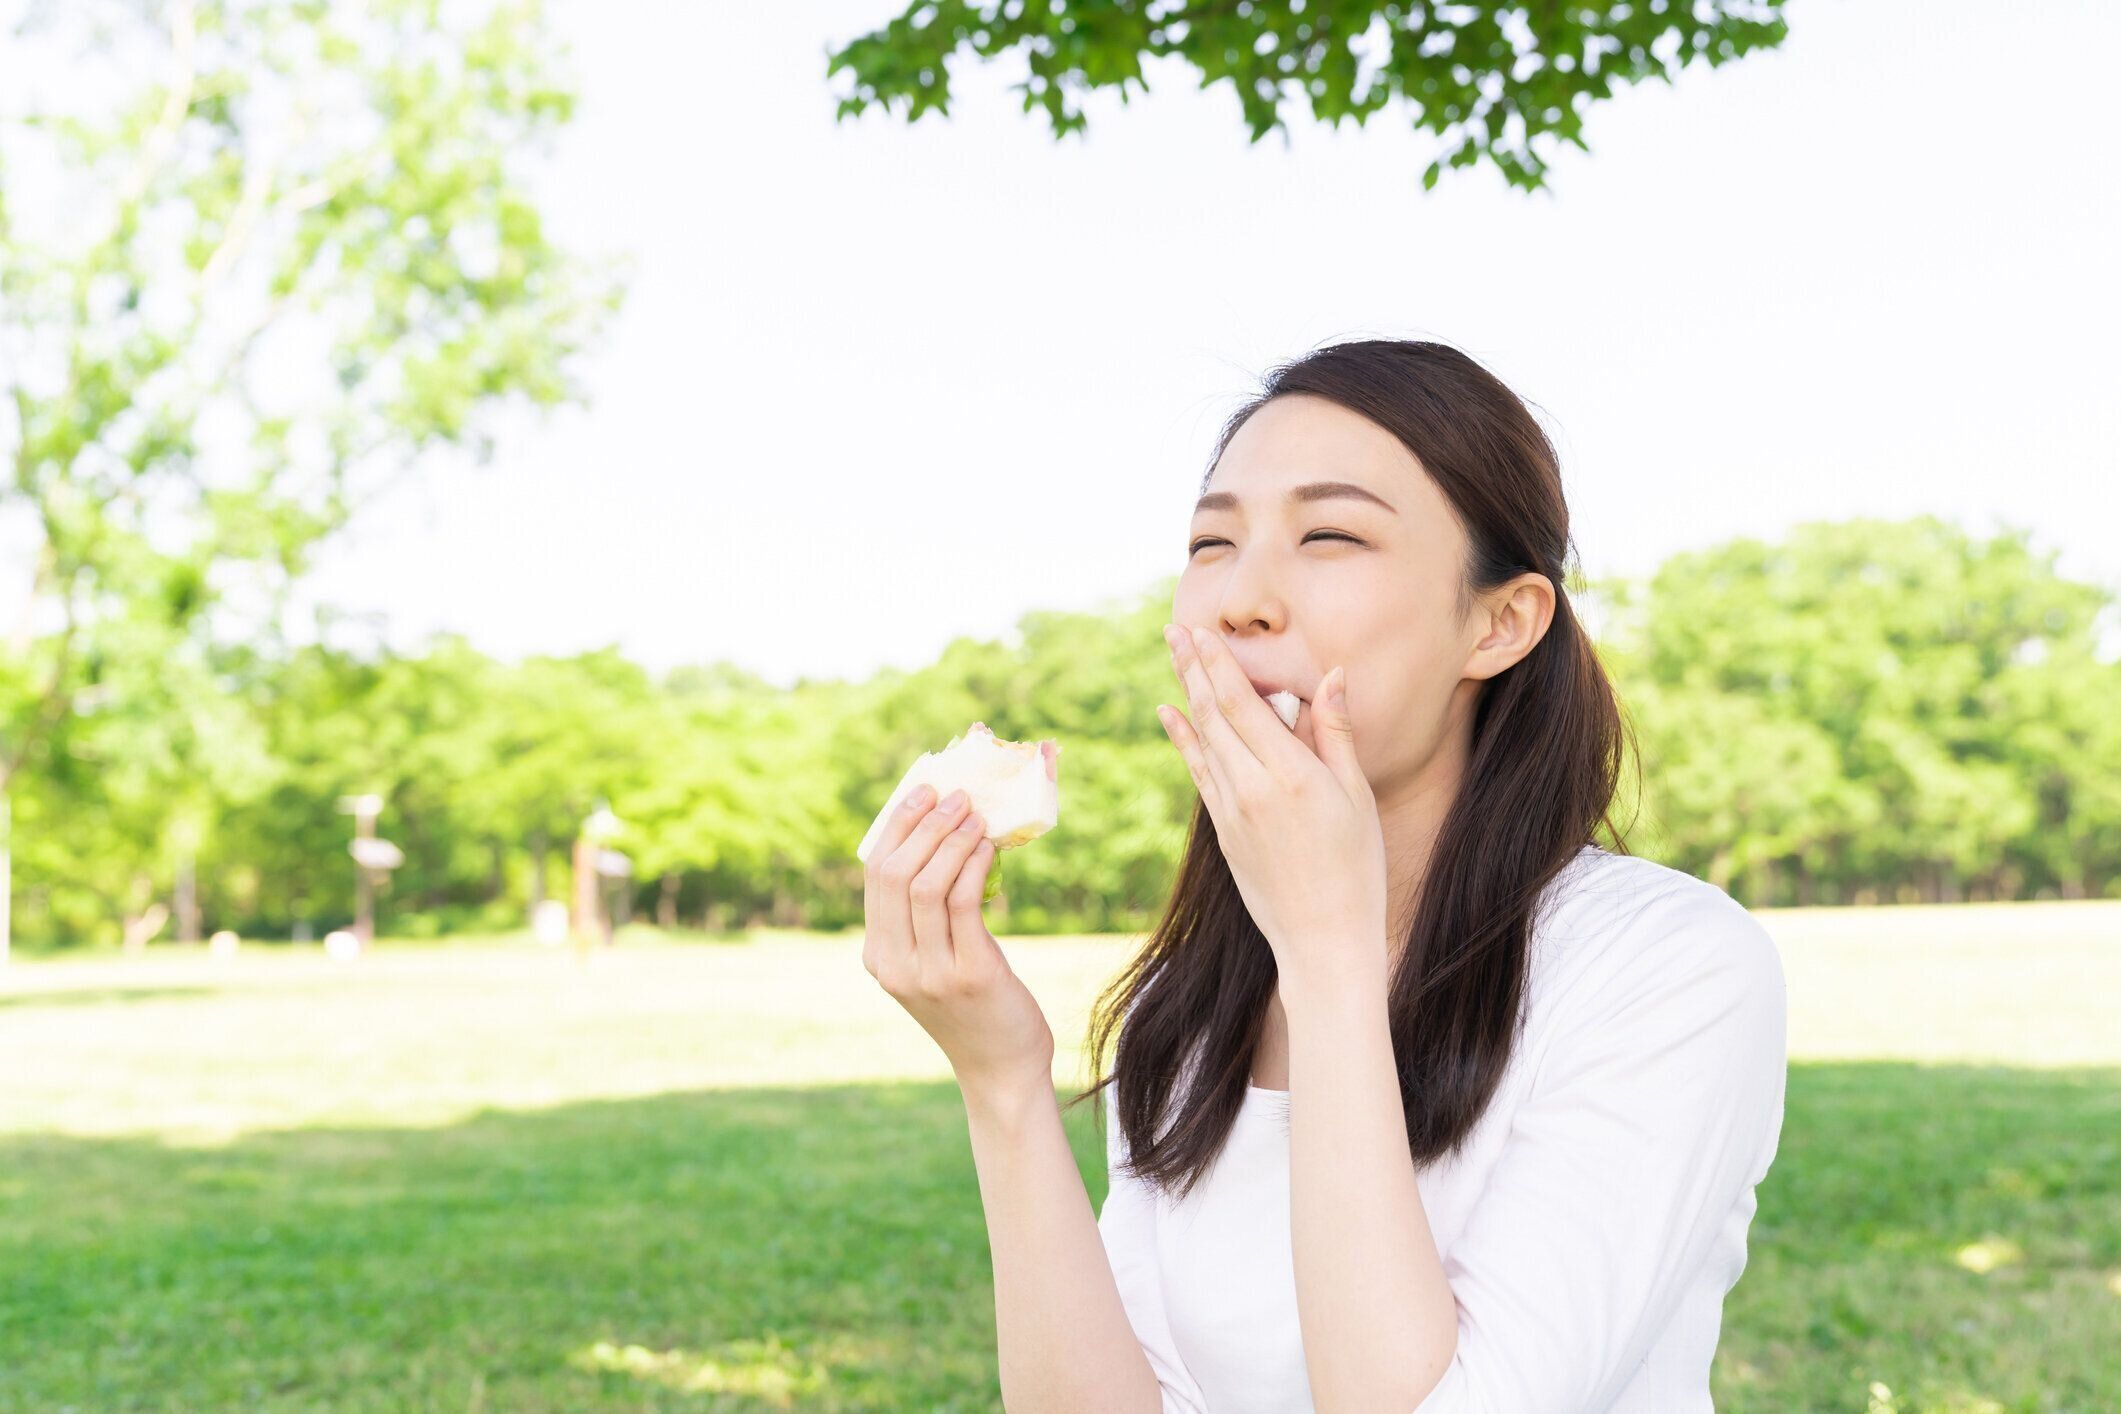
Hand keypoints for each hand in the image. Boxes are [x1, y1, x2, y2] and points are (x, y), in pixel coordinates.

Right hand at [862, 772, 1056, 1099]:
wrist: (1000, 1069)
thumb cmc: (974, 1007)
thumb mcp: (934, 962)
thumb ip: (928, 918)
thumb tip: (948, 839)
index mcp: (878, 957)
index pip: (875, 877)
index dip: (897, 828)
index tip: (922, 793)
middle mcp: (895, 965)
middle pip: (895, 876)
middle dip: (925, 826)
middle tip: (955, 796)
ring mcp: (929, 973)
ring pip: (928, 885)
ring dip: (952, 841)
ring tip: (975, 816)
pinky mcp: (969, 974)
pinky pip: (964, 904)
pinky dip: (974, 867)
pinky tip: (989, 849)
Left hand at [1158, 623, 1388, 999]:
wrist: (1323, 939)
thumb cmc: (1356, 867)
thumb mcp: (1357, 797)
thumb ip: (1336, 733)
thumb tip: (1331, 675)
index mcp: (1292, 776)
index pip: (1244, 705)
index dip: (1219, 665)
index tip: (1201, 631)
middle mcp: (1253, 789)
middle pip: (1214, 714)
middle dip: (1193, 667)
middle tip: (1174, 628)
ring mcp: (1232, 811)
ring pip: (1202, 739)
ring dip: (1185, 693)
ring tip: (1174, 657)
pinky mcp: (1223, 832)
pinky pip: (1198, 772)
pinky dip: (1183, 739)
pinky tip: (1170, 714)